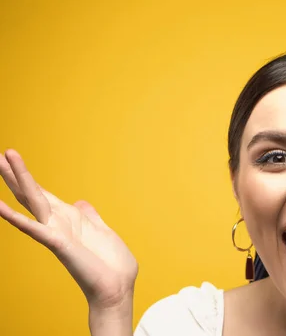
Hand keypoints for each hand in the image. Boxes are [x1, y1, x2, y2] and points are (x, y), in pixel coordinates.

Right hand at [0, 149, 137, 310]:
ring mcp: (55, 233)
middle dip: (15, 174)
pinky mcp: (58, 244)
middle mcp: (58, 224)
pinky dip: (16, 219)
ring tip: (2, 160)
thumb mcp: (103, 232)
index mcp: (68, 219)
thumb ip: (90, 217)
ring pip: (32, 201)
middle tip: (0, 153)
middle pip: (31, 194)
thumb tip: (81, 203)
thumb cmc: (111, 265)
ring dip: (18, 180)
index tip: (13, 159)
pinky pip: (35, 229)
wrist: (117, 288)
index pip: (43, 194)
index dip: (28, 177)